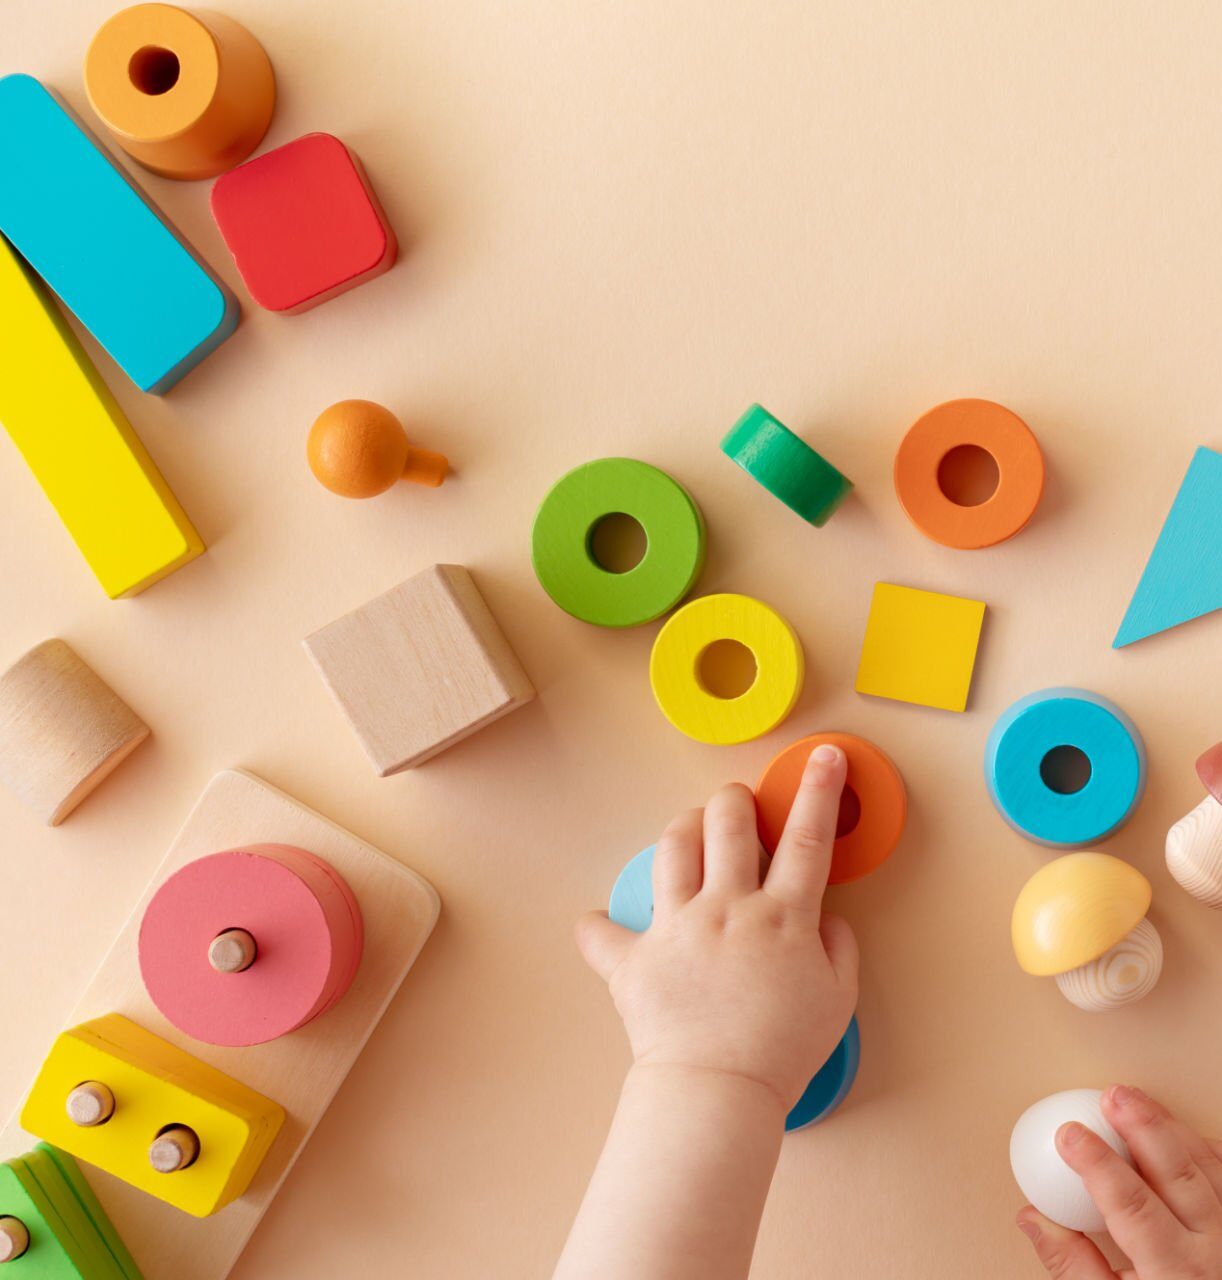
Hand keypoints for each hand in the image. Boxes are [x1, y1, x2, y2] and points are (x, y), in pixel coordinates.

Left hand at [575, 743, 858, 1111]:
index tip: (824, 755)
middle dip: (734, 799)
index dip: (819, 790)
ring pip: (673, 847)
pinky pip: (601, 932)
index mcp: (782, 917)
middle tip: (736, 803)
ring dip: (684, 827)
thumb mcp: (836, 1001)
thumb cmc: (782, 1051)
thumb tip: (825, 917)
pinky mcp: (634, 956)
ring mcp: (678, 926)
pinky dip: (596, 927)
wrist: (719, 1090)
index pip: (808, 838)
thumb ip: (837, 948)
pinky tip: (596, 924)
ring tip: (690, 832)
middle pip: (728, 823)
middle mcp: (728, 907)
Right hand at [1018, 1086, 1221, 1277]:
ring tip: (1135, 1100)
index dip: (1098, 1166)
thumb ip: (1072, 1265)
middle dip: (1143, 1128)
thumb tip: (1034, 1219)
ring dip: (1170, 1128)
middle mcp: (1214, 1251)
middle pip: (1179, 1176)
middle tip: (1112, 1096)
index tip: (1069, 1135)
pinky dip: (1205, 1148)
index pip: (1133, 1207)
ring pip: (1206, 1168)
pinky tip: (1179, 1134)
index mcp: (1175, 1273)